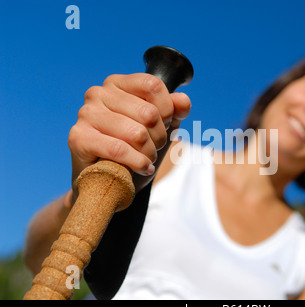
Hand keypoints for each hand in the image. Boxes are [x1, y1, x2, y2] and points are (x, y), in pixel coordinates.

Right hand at [67, 73, 190, 200]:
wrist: (109, 181)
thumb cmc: (135, 149)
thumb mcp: (160, 127)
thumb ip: (174, 111)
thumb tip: (183, 100)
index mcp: (117, 83)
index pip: (153, 85)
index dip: (167, 110)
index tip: (164, 125)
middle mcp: (98, 93)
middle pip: (148, 112)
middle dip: (159, 137)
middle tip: (153, 147)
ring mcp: (86, 114)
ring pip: (137, 133)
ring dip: (149, 153)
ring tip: (146, 158)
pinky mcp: (78, 137)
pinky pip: (119, 149)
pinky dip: (137, 163)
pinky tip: (141, 168)